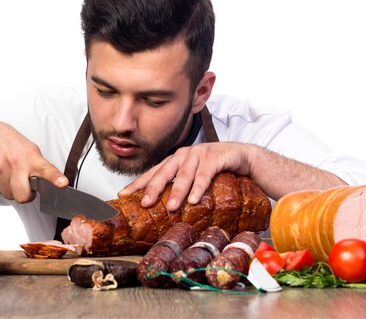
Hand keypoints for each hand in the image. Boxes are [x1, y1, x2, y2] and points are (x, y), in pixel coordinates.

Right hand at [0, 120, 67, 202]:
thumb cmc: (9, 141)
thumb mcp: (29, 148)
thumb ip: (37, 165)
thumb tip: (48, 181)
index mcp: (29, 156)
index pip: (45, 169)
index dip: (55, 177)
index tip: (63, 183)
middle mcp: (14, 163)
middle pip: (22, 195)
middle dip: (26, 196)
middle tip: (27, 190)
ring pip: (8, 195)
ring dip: (12, 191)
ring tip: (12, 178)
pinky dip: (0, 186)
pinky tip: (1, 175)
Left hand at [118, 142, 252, 210]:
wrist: (243, 156)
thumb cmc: (216, 168)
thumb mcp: (194, 177)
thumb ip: (179, 187)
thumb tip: (163, 210)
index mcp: (175, 160)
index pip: (152, 172)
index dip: (138, 183)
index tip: (122, 195)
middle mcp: (183, 155)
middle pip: (164, 172)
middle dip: (153, 188)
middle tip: (145, 203)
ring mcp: (199, 154)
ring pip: (184, 174)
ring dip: (177, 191)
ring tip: (172, 207)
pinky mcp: (215, 157)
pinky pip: (205, 173)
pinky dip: (199, 186)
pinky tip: (194, 199)